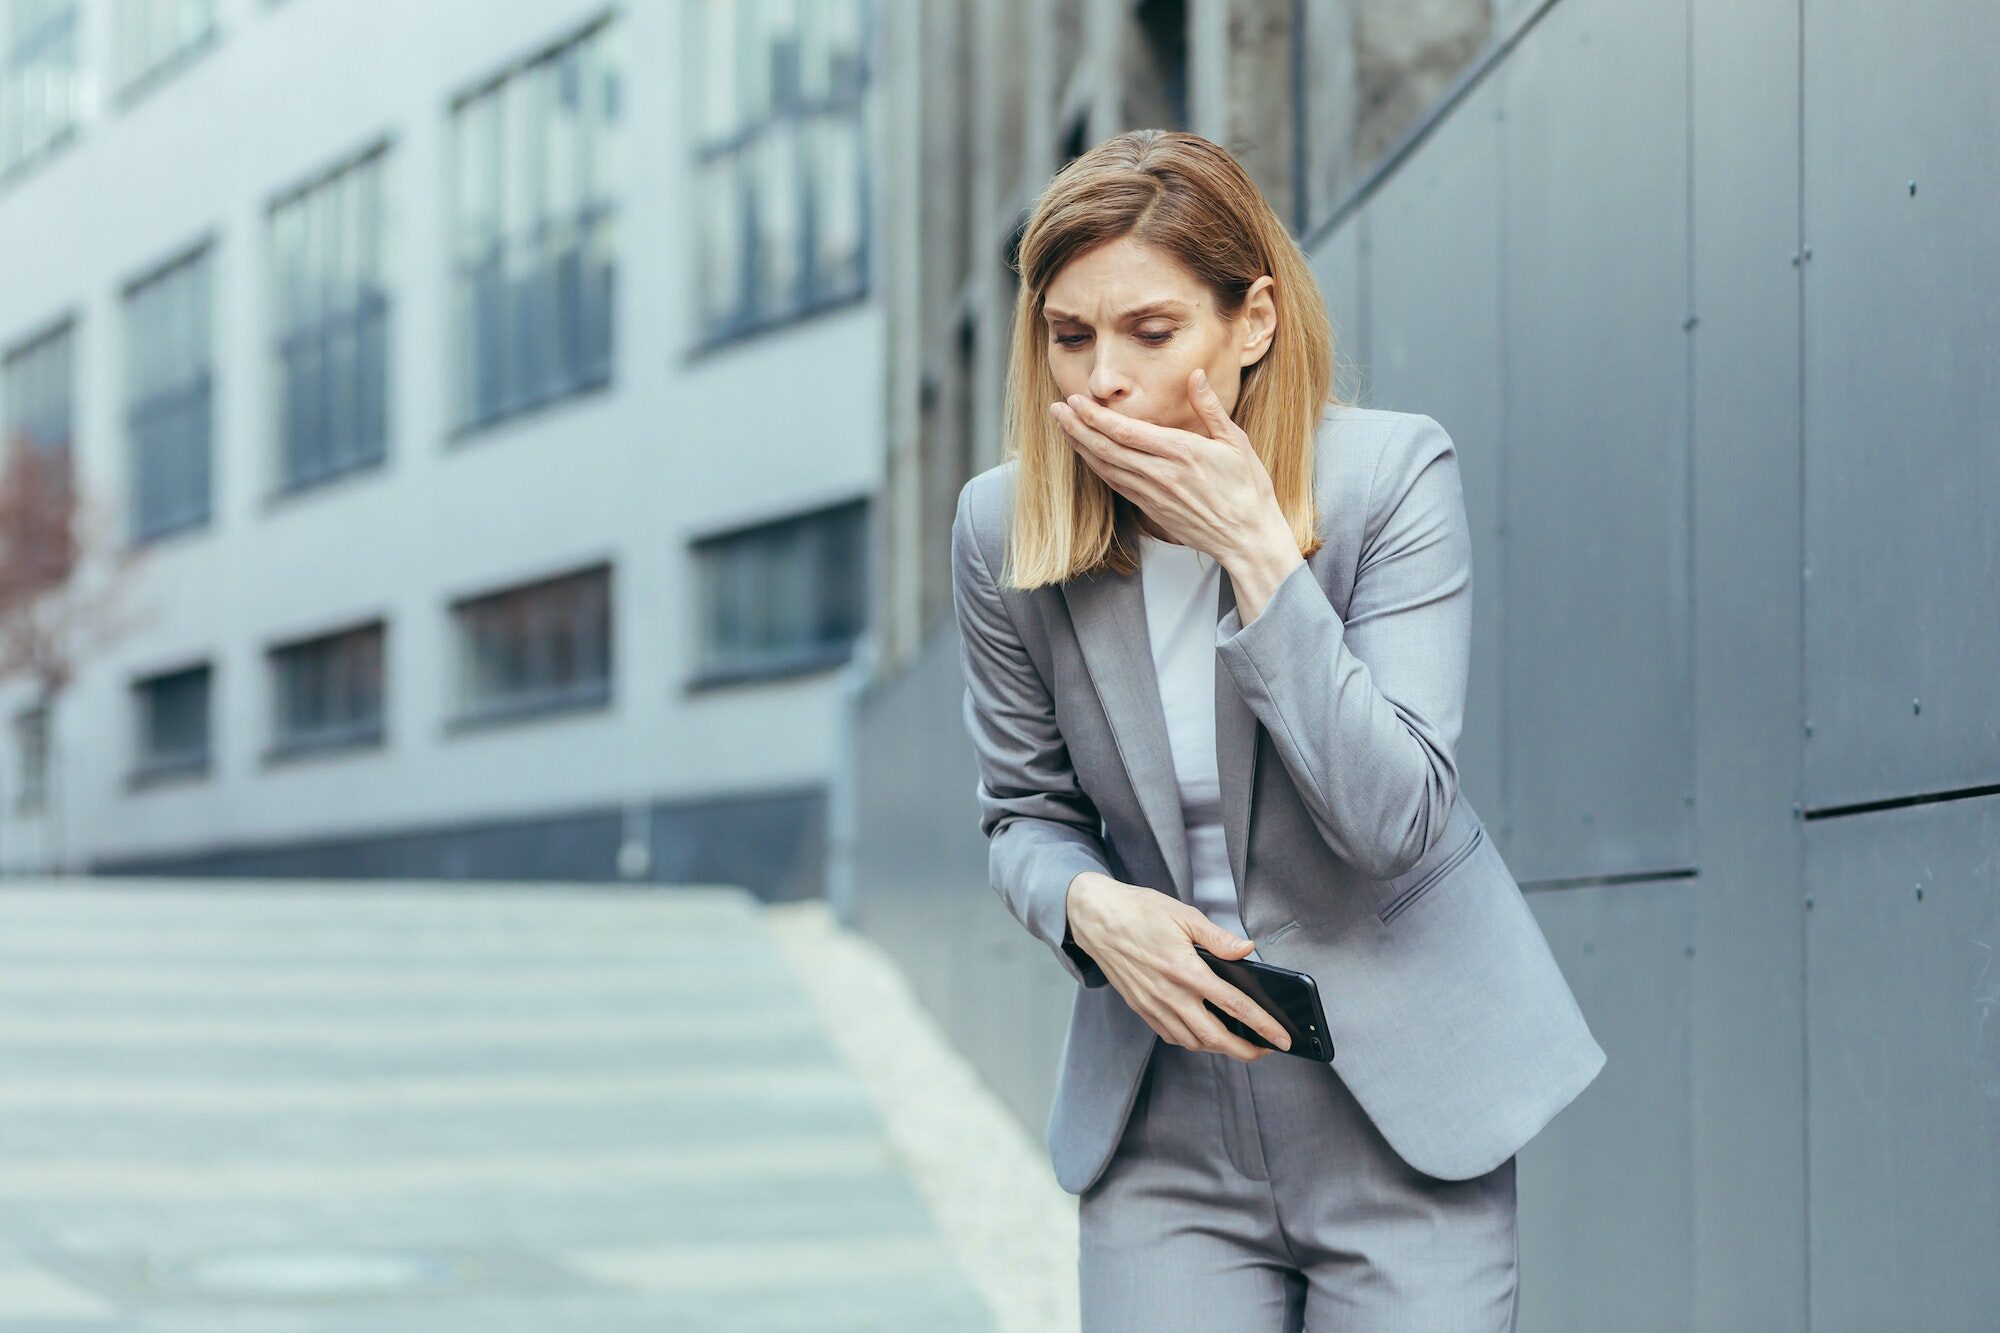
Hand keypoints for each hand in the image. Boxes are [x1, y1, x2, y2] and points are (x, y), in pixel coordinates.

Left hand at [1051, 367, 1288, 566]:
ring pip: (1106, 468)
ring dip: (1081, 447)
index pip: (1125, 431)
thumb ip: (1210, 408)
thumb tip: (1195, 375)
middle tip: (1056, 409)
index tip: (1075, 400)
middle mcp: (1161, 474)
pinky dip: (1097, 468)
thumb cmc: (1247, 489)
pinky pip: (1116, 485)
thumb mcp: (1236, 442)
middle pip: (1107, 448)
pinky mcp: (1151, 509)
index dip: (1095, 416)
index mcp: (1181, 452)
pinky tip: (1086, 455)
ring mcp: (1153, 494)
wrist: (1247, 538)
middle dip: (1077, 427)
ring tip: (1063, 427)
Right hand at [1065, 871, 1292, 1060]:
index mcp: (1185, 969)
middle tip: (1265, 1051)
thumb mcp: (1183, 914)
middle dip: (1245, 1051)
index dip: (1262, 1026)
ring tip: (1239, 1043)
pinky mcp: (1141, 1008)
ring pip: (1193, 1042)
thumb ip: (1217, 937)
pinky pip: (1172, 1036)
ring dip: (1219, 1048)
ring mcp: (1153, 1005)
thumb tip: (1247, 949)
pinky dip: (1193, 1041)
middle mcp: (1169, 994)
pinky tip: (1204, 1033)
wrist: (1095, 919)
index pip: (1234, 1005)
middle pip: (1215, 1037)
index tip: (1281, 1039)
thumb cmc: (1138, 911)